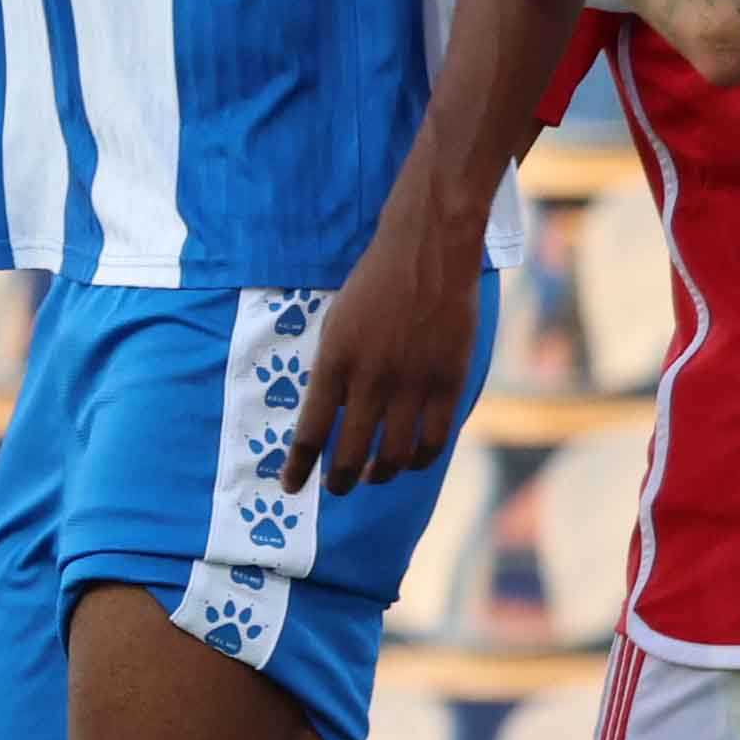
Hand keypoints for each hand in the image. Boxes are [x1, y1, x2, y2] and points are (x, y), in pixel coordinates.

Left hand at [284, 220, 480, 494]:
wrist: (426, 252)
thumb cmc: (374, 285)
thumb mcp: (335, 325)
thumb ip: (332, 371)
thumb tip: (327, 416)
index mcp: (334, 364)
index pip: (310, 432)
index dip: (299, 467)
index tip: (291, 486)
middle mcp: (370, 380)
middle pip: (351, 454)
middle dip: (340, 480)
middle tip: (336, 487)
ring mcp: (412, 384)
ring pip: (395, 455)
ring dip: (381, 474)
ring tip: (374, 475)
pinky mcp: (448, 382)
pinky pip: (435, 440)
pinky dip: (421, 459)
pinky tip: (412, 461)